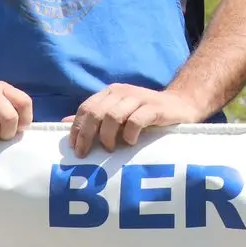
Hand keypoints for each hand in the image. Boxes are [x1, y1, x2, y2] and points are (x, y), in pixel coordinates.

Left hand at [66, 85, 202, 156]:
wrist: (181, 106)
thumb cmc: (146, 114)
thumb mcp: (118, 114)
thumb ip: (95, 117)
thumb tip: (64, 123)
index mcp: (111, 93)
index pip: (86, 108)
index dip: (77, 129)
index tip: (75, 148)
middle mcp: (123, 92)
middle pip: (96, 113)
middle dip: (87, 135)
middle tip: (86, 154)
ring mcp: (139, 98)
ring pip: (113, 116)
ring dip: (108, 136)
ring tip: (111, 149)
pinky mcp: (155, 108)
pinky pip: (136, 120)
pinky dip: (129, 134)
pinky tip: (130, 142)